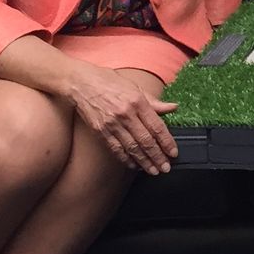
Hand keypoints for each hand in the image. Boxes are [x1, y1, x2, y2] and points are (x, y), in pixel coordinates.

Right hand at [64, 63, 178, 174]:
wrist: (81, 83)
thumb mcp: (135, 87)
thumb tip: (173, 108)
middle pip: (146, 140)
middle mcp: (126, 114)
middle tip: (165, 168)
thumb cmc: (109, 82)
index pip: (157, 126)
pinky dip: (126, 159)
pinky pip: (116, 149)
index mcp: (137, 102)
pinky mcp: (100, 131)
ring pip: (132, 148)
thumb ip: (154, 101)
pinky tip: (134, 165)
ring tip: (153, 170)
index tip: (173, 153)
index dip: (166, 142)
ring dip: (144, 162)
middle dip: (157, 157)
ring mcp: (112, 124)